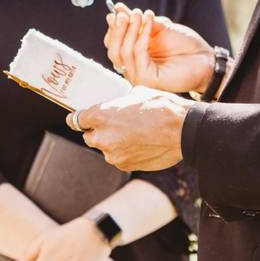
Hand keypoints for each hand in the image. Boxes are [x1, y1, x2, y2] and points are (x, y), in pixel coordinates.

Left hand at [69, 86, 191, 171]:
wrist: (182, 130)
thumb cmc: (162, 107)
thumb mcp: (136, 94)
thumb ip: (118, 103)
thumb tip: (116, 105)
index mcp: (101, 116)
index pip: (77, 120)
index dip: (78, 119)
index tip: (78, 120)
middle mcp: (102, 137)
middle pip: (88, 137)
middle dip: (98, 132)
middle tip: (114, 125)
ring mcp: (113, 154)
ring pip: (105, 149)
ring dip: (113, 143)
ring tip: (134, 134)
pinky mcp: (124, 165)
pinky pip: (119, 158)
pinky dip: (125, 152)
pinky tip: (141, 144)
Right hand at [105, 3, 215, 93]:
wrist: (203, 58)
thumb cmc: (184, 44)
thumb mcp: (159, 27)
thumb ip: (139, 22)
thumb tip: (118, 9)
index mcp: (134, 55)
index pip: (113, 43)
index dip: (113, 28)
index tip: (116, 11)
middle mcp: (133, 66)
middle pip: (113, 50)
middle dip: (117, 29)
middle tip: (124, 14)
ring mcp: (138, 75)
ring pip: (123, 52)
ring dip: (129, 30)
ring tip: (138, 14)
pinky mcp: (146, 79)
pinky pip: (138, 54)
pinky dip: (141, 37)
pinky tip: (148, 24)